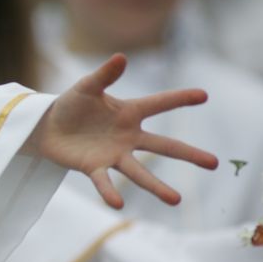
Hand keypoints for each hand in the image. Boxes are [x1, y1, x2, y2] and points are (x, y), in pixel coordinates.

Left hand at [30, 54, 217, 207]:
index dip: (179, 99)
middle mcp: (127, 136)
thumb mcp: (86, 87)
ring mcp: (113, 154)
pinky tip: (118, 204)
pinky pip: (104, 181)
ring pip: (139, 172)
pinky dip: (110, 192)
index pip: (159, 104)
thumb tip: (122, 57)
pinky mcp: (94, 167)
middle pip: (163, 146)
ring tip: (176, 200)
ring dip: (156, 186)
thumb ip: (104, 75)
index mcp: (128, 113)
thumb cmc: (72, 105)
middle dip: (188, 154)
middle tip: (214, 163)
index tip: (204, 95)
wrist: (47, 127)